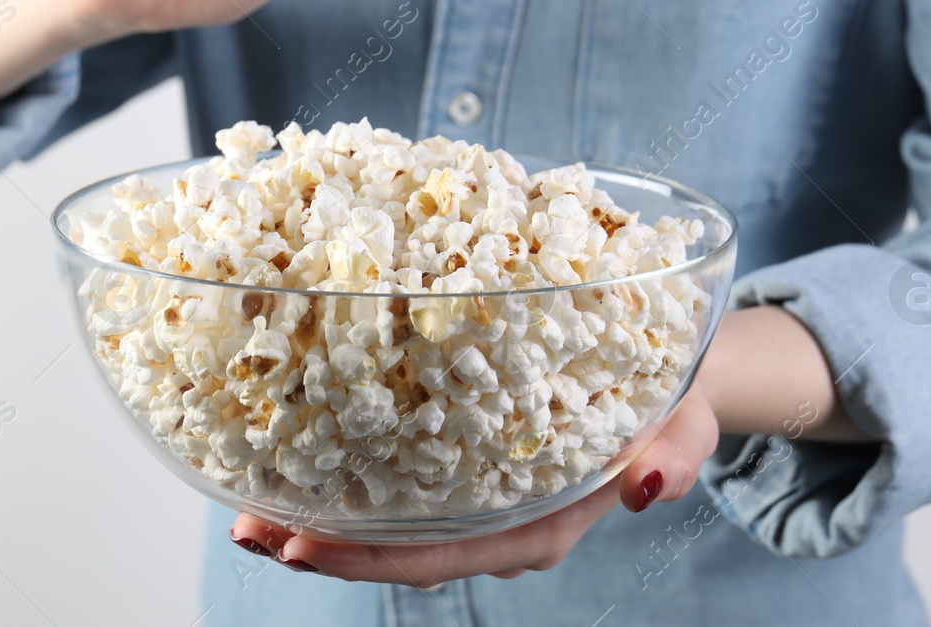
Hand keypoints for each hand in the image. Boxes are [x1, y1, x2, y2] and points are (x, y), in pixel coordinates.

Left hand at [228, 387, 718, 586]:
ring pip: (385, 518)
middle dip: (320, 545)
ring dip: (317, 513)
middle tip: (250, 527)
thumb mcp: (685, 421)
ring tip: (245, 502)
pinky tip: (290, 452)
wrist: (666, 372)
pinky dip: (342, 470)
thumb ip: (676, 455)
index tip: (305, 546)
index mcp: (537, 523)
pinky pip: (395, 477)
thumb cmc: (668, 400)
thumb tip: (652, 486)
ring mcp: (475, 494)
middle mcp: (495, 520)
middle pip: (395, 548)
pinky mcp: (461, 456)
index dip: (369, 558)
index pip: (441, 555)